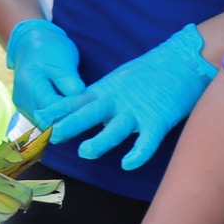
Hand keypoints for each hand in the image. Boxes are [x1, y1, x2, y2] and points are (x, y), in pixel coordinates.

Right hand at [4, 19, 84, 125]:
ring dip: (64, 121)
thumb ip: (68, 79)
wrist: (30, 45)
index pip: (53, 110)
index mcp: (30, 86)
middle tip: (88, 110)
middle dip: (69, 119)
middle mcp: (23, 100)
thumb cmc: (49, 49)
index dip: (73, 109)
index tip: (90, 102)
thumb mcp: (62, 59)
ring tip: (80, 109)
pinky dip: (57, 118)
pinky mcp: (27, 109)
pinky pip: (44, 121)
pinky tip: (69, 110)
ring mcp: (23, 107)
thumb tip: (78, 95)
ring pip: (46, 125)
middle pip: (49, 122)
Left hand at [47, 26, 216, 170]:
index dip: (58, 112)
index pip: (76, 102)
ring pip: (115, 129)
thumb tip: (81, 111)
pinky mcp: (159, 120)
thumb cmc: (151, 72)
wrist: (184, 59)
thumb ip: (101, 97)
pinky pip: (147, 141)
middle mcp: (117, 101)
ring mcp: (138, 111)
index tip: (39, 121)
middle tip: (52, 135)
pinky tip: (127, 164)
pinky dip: (138, 153)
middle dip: (70, 124)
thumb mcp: (118, 81)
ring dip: (100, 141)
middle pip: (89, 113)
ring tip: (86, 152)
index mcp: (105, 91)